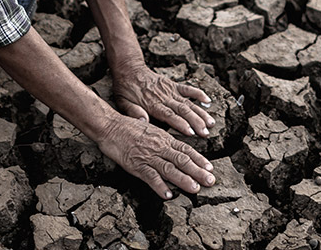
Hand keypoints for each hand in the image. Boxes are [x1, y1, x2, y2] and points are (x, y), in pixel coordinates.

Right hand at [97, 113, 214, 197]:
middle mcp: (159, 147)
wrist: (109, 126)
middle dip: (198, 171)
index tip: (210, 167)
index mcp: (163, 138)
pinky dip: (160, 186)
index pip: (186, 149)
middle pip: (182, 160)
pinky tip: (168, 195)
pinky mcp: (136, 164)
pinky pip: (150, 177)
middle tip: (210, 181)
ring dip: (184, 180)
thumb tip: (170, 143)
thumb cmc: (127, 126)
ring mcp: (148, 156)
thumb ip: (160, 137)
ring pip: (170, 169)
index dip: (199, 159)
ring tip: (195, 188)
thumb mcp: (149, 128)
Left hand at [112, 64, 215, 137]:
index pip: (169, 115)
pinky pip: (187, 89)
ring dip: (200, 112)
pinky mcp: (172, 84)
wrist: (128, 69)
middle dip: (196, 122)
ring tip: (211, 123)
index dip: (181, 124)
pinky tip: (208, 100)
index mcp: (151, 104)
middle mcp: (163, 97)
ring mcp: (169, 90)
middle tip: (206, 133)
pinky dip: (198, 93)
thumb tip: (143, 121)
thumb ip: (133, 112)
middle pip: (183, 110)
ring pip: (188, 102)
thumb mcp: (122, 102)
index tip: (192, 133)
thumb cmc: (125, 89)